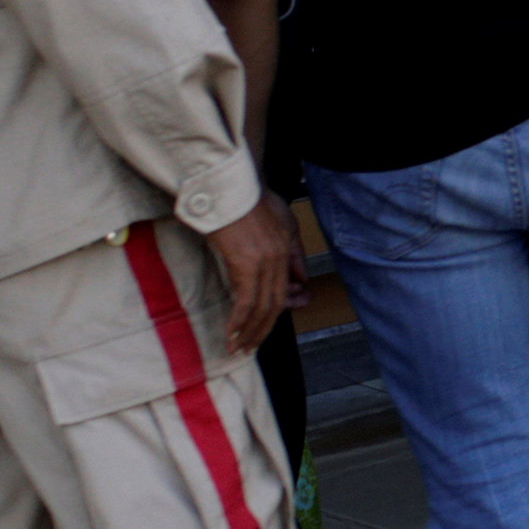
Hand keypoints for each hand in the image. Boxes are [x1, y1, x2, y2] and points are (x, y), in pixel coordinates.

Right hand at [204, 196, 300, 359]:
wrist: (228, 181)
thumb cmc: (245, 195)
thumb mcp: (279, 218)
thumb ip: (289, 248)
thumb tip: (299, 279)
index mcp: (287, 245)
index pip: (287, 287)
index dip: (280, 311)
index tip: (265, 327)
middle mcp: (280, 255)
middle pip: (276, 302)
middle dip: (263, 329)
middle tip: (250, 347)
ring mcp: (265, 260)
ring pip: (263, 306)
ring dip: (250, 331)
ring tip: (238, 347)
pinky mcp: (245, 262)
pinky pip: (246, 300)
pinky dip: (239, 320)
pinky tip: (231, 333)